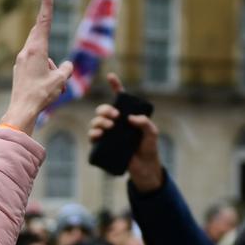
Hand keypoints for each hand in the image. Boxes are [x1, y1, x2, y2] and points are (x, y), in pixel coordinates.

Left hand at [0, 0, 73, 136]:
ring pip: (41, 56)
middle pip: (41, 39)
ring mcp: (21, 62)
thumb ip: (67, 69)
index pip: (44, 22)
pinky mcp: (19, 71)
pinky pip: (35, 66)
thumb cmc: (41, 95)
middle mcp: (26, 52)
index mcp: (36, 49)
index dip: (46, 5)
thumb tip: (66, 66)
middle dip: (52, 49)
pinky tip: (46, 89)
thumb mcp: (60, 80)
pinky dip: (44, 73)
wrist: (22, 111)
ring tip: (53, 87)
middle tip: (54, 65)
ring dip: (50, 66)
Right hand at [88, 73, 162, 191]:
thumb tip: (129, 118)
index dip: (114, 85)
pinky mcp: (102, 146)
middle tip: (115, 117)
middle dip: (105, 110)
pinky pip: (92, 137)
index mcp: (126, 116)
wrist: (144, 167)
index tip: (111, 76)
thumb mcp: (152, 133)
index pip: (119, 98)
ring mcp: (108, 134)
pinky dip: (93, 134)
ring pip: (96, 122)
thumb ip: (145, 123)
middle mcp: (115, 123)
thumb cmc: (149, 148)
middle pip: (103, 110)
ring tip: (109, 128)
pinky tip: (99, 134)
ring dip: (99, 121)